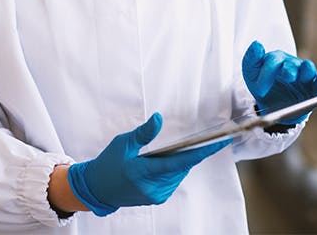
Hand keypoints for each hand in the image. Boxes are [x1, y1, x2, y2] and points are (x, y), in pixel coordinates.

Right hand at [67, 112, 230, 215]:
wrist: (97, 189)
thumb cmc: (108, 164)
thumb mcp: (123, 143)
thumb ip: (143, 133)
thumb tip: (158, 118)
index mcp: (143, 173)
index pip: (180, 162)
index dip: (202, 151)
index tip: (220, 142)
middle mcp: (153, 188)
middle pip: (182, 166)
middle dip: (189, 151)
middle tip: (195, 136)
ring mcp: (156, 195)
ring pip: (179, 172)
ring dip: (180, 159)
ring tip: (172, 148)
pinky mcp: (157, 198)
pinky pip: (173, 178)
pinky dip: (173, 167)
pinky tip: (165, 158)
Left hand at [242, 40, 316, 124]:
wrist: (272, 106)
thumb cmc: (261, 84)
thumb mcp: (250, 73)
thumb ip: (251, 58)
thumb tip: (257, 44)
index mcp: (276, 59)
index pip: (273, 61)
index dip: (266, 74)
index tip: (259, 89)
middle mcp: (291, 64)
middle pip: (292, 64)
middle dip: (290, 70)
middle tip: (287, 77)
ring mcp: (303, 76)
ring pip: (308, 69)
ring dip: (307, 71)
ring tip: (303, 77)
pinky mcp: (314, 88)